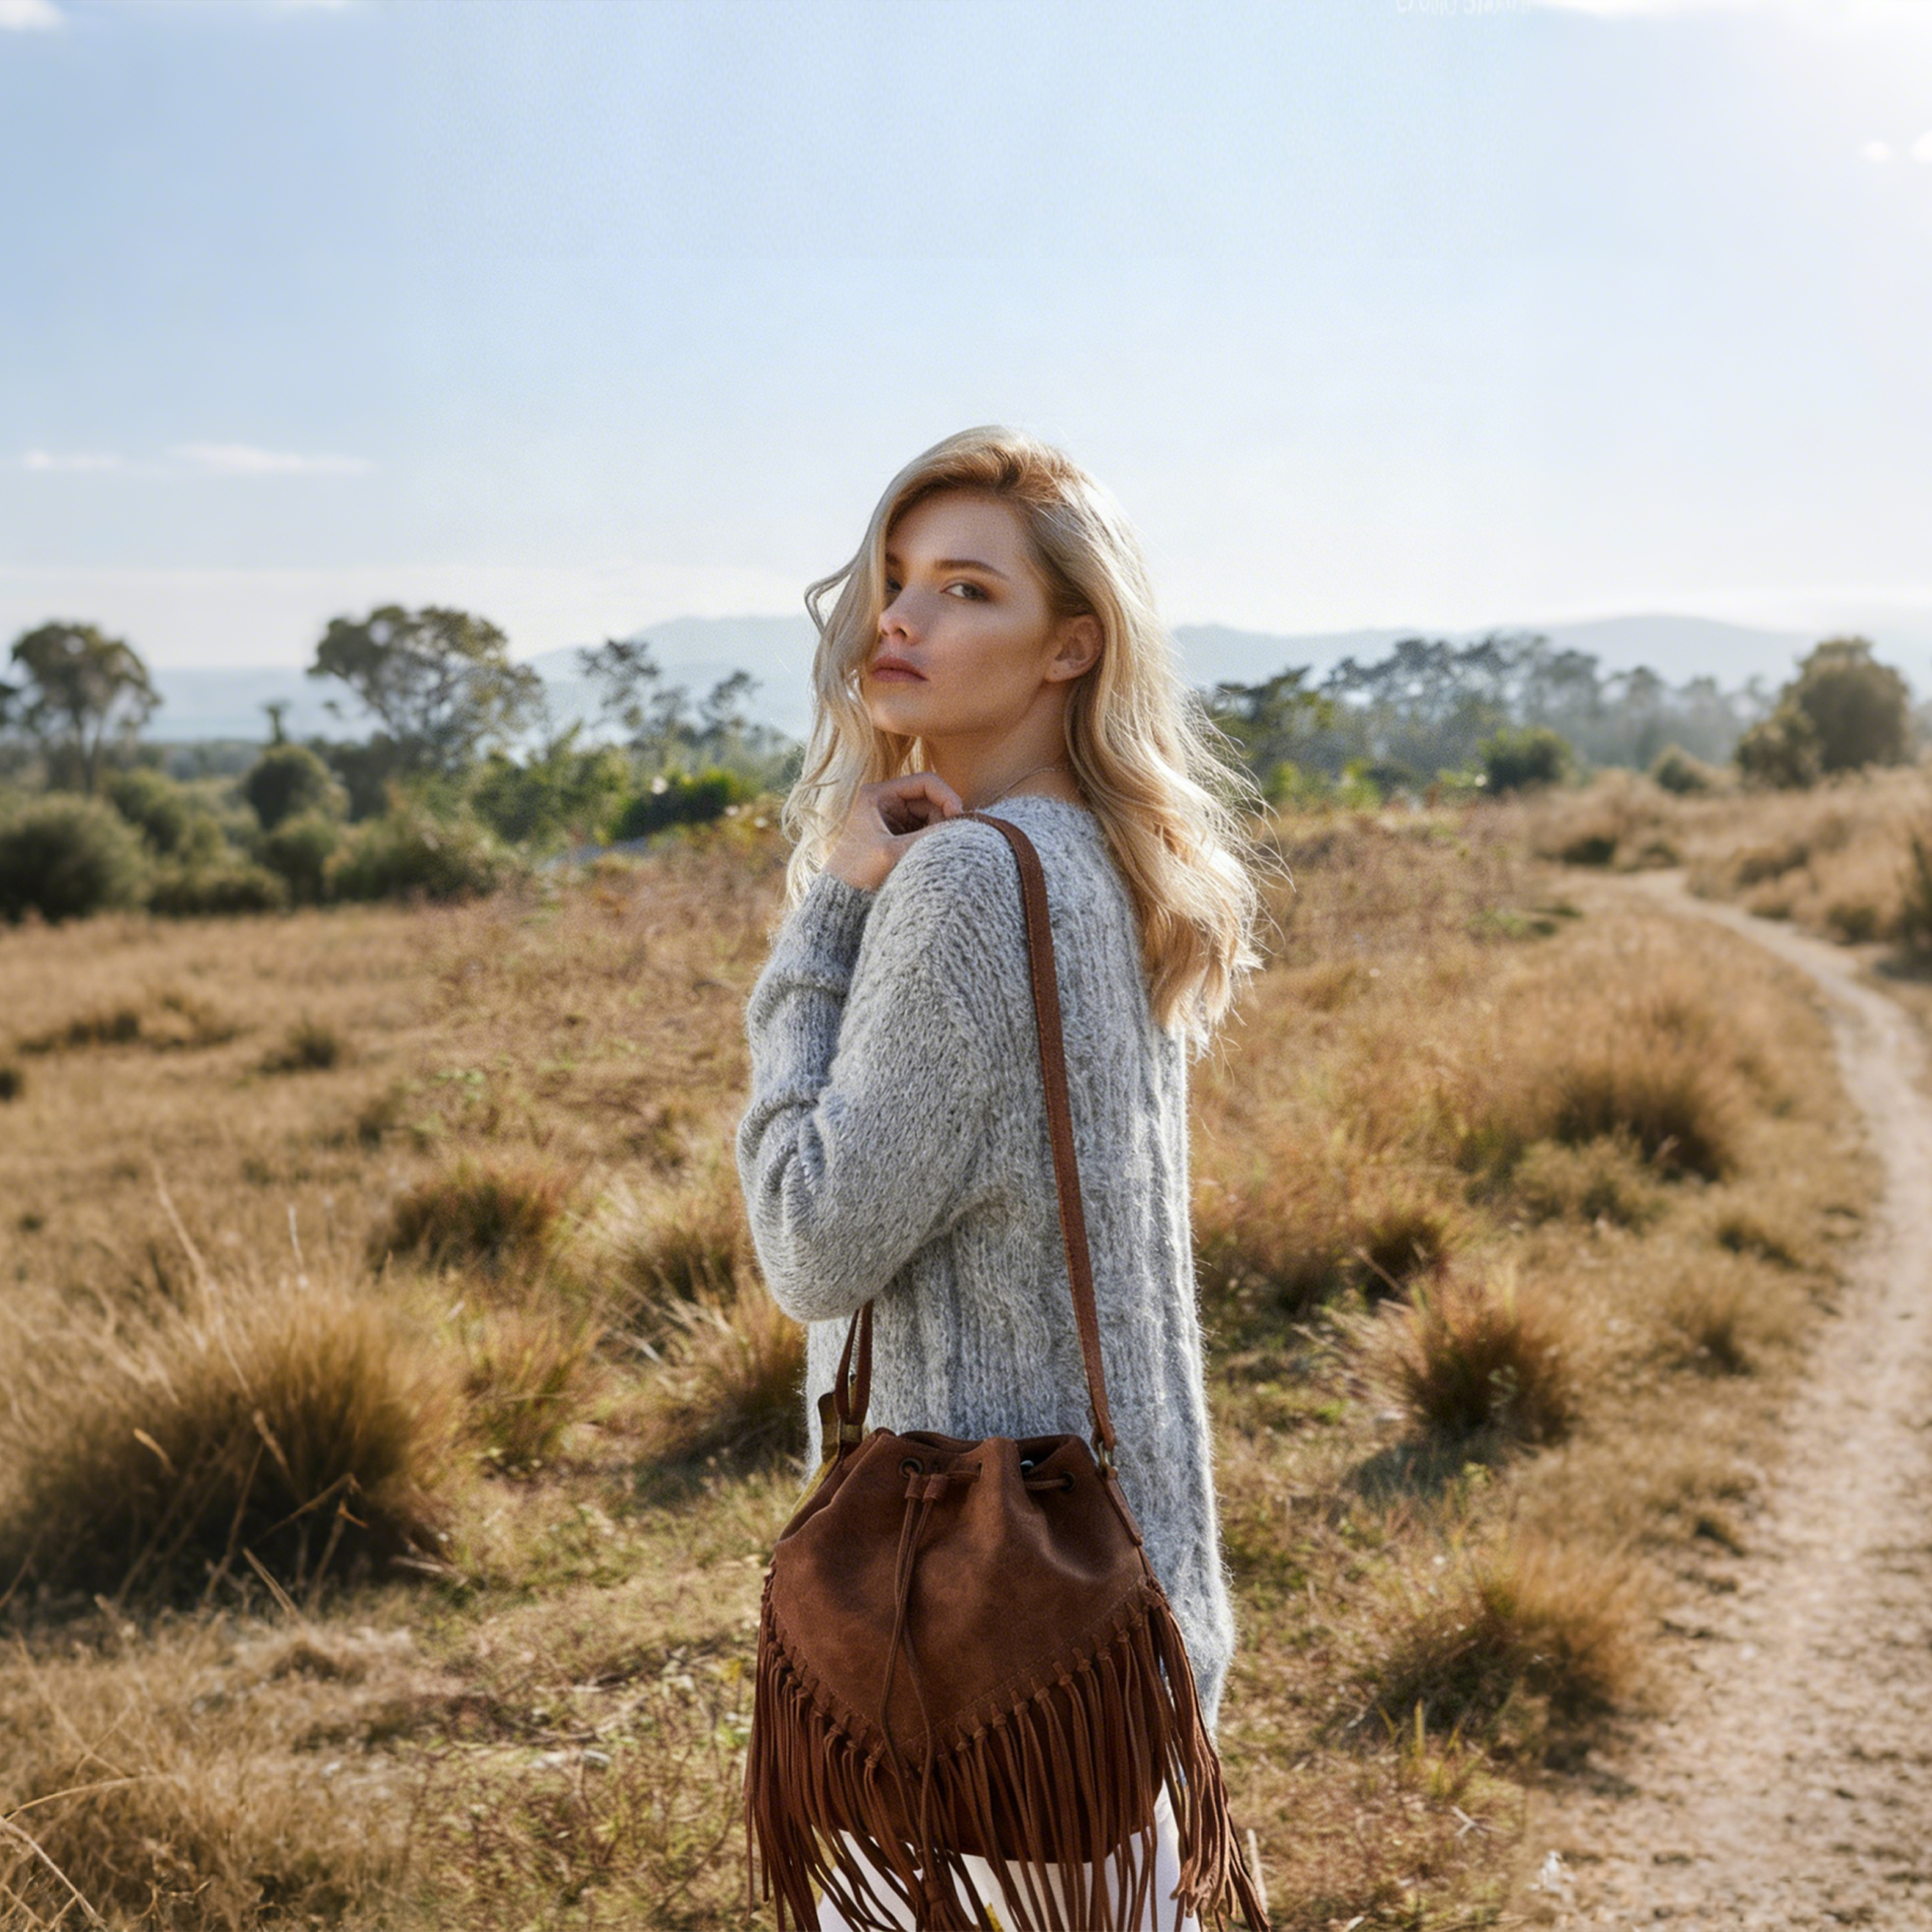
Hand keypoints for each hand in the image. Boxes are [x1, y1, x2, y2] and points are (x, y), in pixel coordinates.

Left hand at [824, 773, 965, 891]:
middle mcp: (886, 801)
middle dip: (943, 819)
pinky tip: (926, 855)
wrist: (842, 898)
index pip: (926, 782)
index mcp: (878, 794)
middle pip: (931, 800)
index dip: (947, 797)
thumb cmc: (859, 872)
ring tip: (930, 852)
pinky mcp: (899, 835)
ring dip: (938, 833)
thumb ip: (928, 837)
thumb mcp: (894, 852)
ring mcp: (893, 818)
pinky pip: (926, 831)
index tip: (959, 818)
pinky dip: (932, 841)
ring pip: (932, 817)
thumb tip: (963, 826)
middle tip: (945, 841)